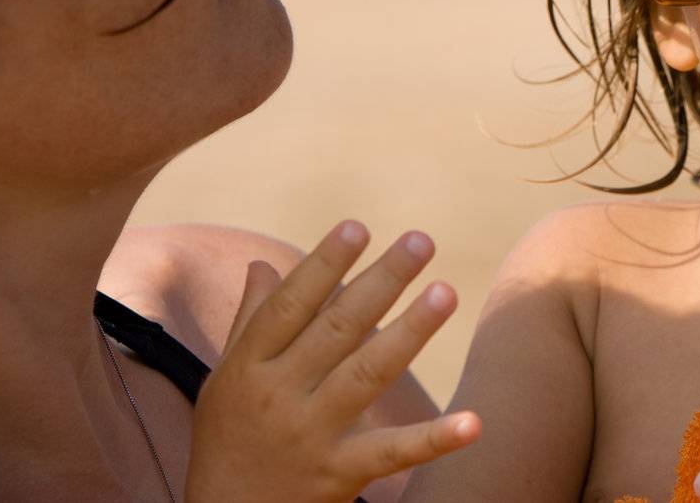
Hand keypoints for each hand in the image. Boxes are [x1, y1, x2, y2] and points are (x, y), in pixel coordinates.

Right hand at [185, 220, 481, 501]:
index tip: (358, 225)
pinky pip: (392, 452)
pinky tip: (474, 422)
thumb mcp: (225, 381)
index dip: (323, 264)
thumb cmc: (229, 441)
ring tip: (447, 291)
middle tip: (422, 240)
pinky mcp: (339, 474)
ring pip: (366, 374)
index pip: (290, 305)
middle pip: (336, 329)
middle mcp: (278, 394)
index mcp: (250, 366)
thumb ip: (250, 321)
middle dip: (380, 281)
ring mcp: (310, 434)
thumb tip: (263, 262)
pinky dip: (434, 439)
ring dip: (410, 331)